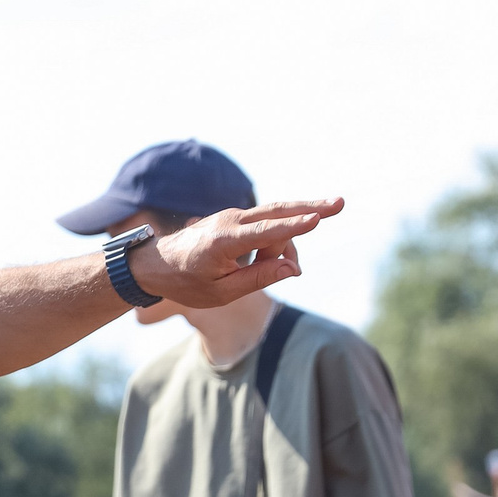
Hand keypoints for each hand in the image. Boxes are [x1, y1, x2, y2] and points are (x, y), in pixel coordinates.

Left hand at [129, 198, 345, 309]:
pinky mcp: (237, 219)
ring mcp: (234, 216)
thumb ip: (258, 279)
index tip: (316, 219)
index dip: (293, 228)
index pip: (265, 232)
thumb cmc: (187, 283)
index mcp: (223, 242)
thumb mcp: (221, 293)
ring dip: (287, 244)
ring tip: (287, 270)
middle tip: (341, 203)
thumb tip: (293, 269)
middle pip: (277, 211)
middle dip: (310, 208)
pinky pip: (266, 227)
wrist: (156, 263)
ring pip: (274, 223)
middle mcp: (229, 221)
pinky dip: (276, 243)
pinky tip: (272, 262)